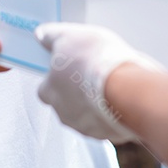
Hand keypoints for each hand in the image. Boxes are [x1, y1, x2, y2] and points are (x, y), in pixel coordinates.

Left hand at [35, 22, 163, 142]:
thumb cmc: (96, 63)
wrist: (126, 87)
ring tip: (112, 81)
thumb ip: (52, 36)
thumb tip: (42, 34)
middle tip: (93, 72)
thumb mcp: (70, 36)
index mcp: (49, 91)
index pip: (45, 86)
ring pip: (88, 113)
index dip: (58, 75)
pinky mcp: (108, 133)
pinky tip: (123, 94)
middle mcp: (64, 113)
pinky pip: (108, 121)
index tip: (70, 63)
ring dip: (96, 101)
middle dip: (79, 90)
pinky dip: (113, 110)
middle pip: (67, 102)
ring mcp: (87, 126)